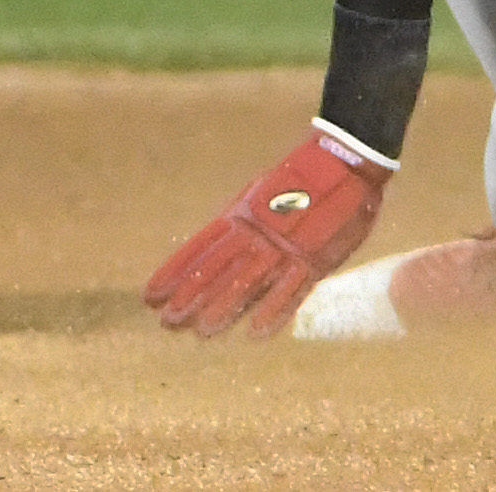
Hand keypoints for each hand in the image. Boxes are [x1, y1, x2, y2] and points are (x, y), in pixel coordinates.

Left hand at [143, 124, 391, 339]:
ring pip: (249, 282)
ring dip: (225, 308)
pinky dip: (273, 311)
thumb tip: (218, 247)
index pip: (201, 248)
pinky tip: (255, 332)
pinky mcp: (315, 259)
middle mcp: (258, 232)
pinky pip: (291, 290)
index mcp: (242, 215)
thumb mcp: (261, 194)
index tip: (151, 295)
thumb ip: (241, 223)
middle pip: (219, 268)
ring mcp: (286, 247)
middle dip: (192, 295)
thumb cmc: (301, 179)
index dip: (176, 272)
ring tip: (202, 332)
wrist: (344, 161)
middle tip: (167, 322)